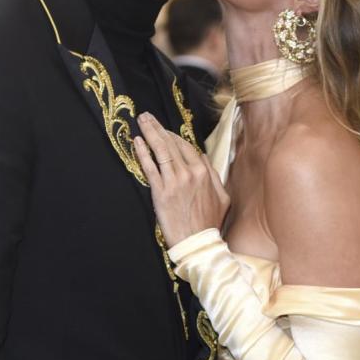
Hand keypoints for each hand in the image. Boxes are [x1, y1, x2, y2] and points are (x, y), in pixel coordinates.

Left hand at [134, 112, 228, 247]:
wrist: (198, 243)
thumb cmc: (210, 224)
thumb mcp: (222, 197)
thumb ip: (213, 175)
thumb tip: (204, 159)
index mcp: (203, 172)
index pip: (186, 147)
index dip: (173, 137)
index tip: (164, 131)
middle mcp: (189, 173)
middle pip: (171, 144)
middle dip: (158, 128)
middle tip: (147, 116)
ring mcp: (174, 182)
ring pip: (161, 151)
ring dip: (150, 132)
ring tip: (142, 121)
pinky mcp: (160, 192)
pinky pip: (150, 167)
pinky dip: (143, 153)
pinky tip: (137, 141)